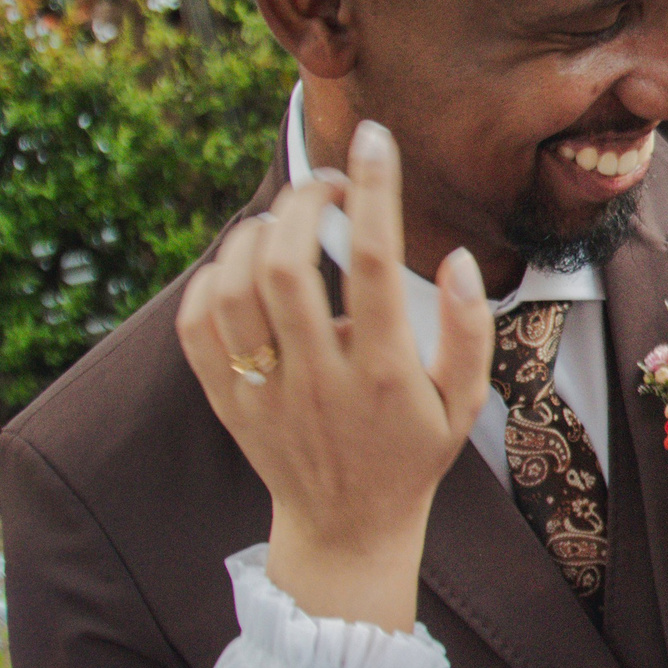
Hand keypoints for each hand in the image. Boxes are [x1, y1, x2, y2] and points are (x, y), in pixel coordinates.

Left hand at [177, 121, 492, 631]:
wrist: (347, 529)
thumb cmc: (413, 453)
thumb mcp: (465, 403)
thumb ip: (470, 331)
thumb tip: (457, 260)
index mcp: (383, 375)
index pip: (374, 263)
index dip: (373, 190)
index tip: (374, 139)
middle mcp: (317, 380)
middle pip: (285, 264)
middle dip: (302, 201)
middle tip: (327, 183)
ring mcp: (263, 392)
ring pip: (233, 287)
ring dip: (256, 233)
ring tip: (287, 222)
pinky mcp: (225, 402)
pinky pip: (197, 323)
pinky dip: (213, 278)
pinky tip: (245, 267)